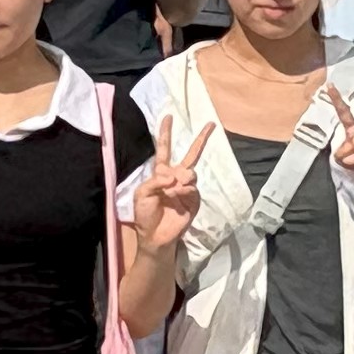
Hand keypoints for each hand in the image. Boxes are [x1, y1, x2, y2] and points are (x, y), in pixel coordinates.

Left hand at [132, 124, 215, 260]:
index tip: (168, 117)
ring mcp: (186, 188)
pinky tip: (176, 196)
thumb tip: (174, 175)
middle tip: (211, 124)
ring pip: (191, 173)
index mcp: (161, 173)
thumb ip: (155, 181)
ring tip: (170, 191)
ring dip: (181, 180)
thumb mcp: (142, 194)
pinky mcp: (194, 201)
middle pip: (191, 155)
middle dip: (201, 139)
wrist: (155, 236)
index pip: (164, 149)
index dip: (165, 133)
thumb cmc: (145, 214)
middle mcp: (176, 177)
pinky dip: (184, 191)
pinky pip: (193, 189)